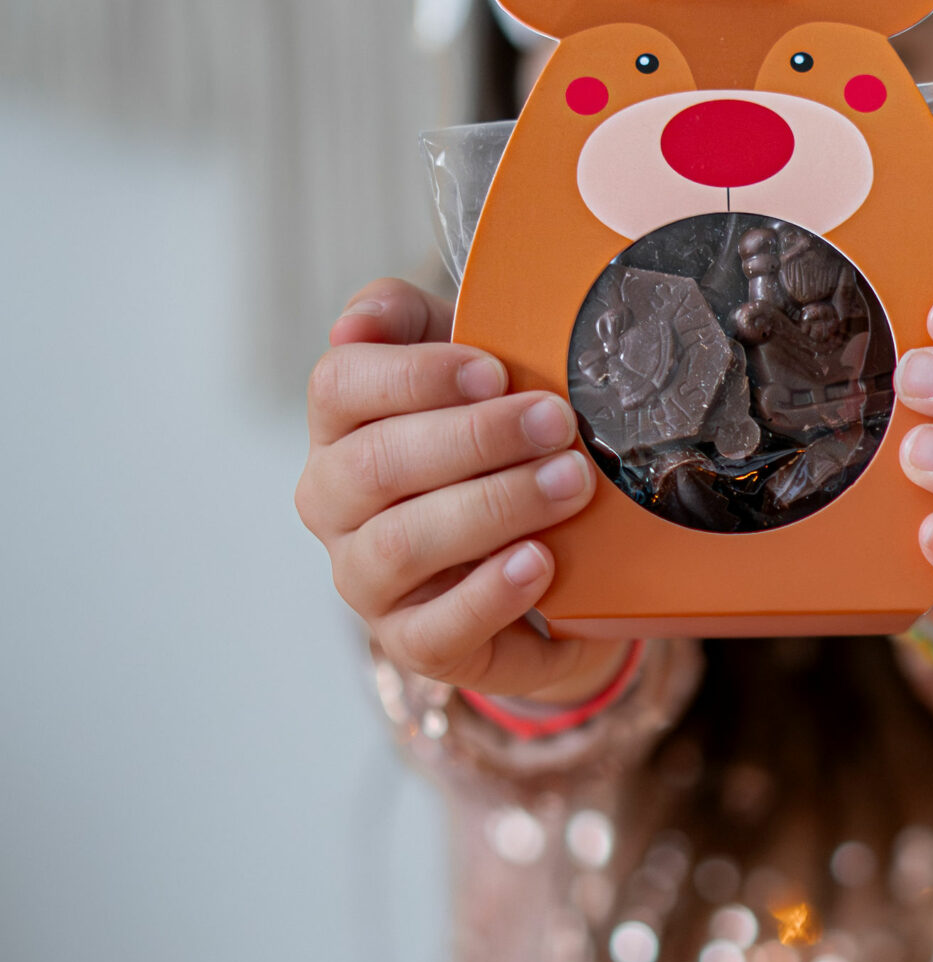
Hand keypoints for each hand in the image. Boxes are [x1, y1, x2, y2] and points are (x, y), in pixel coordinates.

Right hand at [296, 279, 626, 702]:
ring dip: (493, 507)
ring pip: (402, 545)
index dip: (413, 374)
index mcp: (339, 429)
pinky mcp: (415, 643)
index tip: (495, 369)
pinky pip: (436, 630)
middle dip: (473, 439)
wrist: (551, 561)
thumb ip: (415, 323)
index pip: (338, 386)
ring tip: (569, 485)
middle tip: (557, 423)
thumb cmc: (496, 450)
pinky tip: (540, 561)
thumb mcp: (468, 372)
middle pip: (374, 465)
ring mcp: (368, 581)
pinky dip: (490, 594)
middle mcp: (335, 506)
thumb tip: (361, 318)